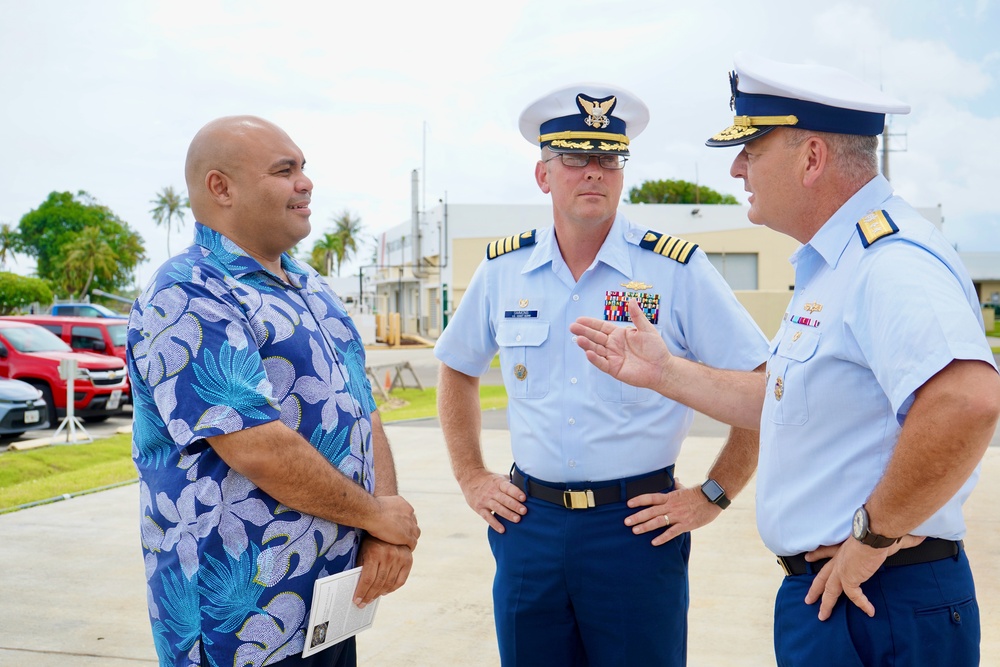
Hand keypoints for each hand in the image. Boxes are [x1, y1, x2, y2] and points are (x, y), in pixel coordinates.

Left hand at [352, 536, 412, 607]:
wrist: (389, 525)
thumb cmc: (372, 539)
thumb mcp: (363, 550)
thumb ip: (361, 566)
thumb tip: (356, 586)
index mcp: (375, 553)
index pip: (367, 579)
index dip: (361, 592)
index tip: (357, 601)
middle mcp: (389, 556)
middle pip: (378, 583)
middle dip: (369, 596)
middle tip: (363, 603)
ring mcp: (400, 558)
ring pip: (389, 584)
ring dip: (379, 594)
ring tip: (372, 598)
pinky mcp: (408, 560)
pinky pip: (400, 581)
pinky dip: (392, 589)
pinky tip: (384, 591)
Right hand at [370, 495, 419, 549]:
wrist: (372, 513)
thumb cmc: (370, 508)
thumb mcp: (380, 503)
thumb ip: (384, 507)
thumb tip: (376, 508)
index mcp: (404, 505)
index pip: (408, 515)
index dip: (404, 522)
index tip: (399, 527)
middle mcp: (409, 513)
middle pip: (413, 524)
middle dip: (409, 530)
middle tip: (401, 536)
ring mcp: (410, 525)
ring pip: (415, 534)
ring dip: (410, 539)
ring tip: (404, 545)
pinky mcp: (408, 536)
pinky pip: (412, 543)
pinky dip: (410, 547)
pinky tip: (404, 550)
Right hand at [458, 469, 526, 532]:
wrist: (470, 479)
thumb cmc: (490, 480)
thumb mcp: (500, 478)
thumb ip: (511, 483)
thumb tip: (529, 487)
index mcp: (498, 483)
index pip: (508, 487)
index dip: (516, 492)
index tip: (524, 498)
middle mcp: (492, 491)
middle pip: (504, 499)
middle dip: (514, 505)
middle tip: (524, 511)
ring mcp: (485, 500)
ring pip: (497, 508)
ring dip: (508, 514)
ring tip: (517, 519)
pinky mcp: (479, 508)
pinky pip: (487, 517)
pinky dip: (495, 524)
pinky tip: (502, 530)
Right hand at [570, 298, 671, 389]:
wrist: (662, 368)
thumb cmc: (656, 348)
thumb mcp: (647, 329)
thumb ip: (637, 316)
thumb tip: (631, 300)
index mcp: (619, 334)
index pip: (601, 327)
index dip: (590, 323)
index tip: (579, 319)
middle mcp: (613, 345)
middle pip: (595, 337)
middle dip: (584, 332)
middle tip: (572, 327)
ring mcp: (612, 357)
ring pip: (596, 349)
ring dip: (587, 344)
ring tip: (578, 339)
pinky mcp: (614, 369)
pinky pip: (602, 363)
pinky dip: (595, 359)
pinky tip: (588, 353)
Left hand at [623, 479, 721, 544]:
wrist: (712, 499)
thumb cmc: (698, 494)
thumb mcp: (685, 489)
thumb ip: (677, 486)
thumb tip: (675, 480)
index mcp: (670, 497)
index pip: (651, 497)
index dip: (639, 500)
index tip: (628, 504)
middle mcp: (671, 506)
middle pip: (651, 511)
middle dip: (637, 516)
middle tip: (626, 522)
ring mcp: (678, 516)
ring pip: (658, 521)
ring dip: (645, 526)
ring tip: (635, 531)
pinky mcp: (686, 525)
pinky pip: (672, 532)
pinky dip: (662, 537)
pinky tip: (653, 542)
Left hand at [804, 534, 925, 619]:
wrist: (876, 533)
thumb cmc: (882, 530)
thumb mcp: (888, 536)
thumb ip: (902, 540)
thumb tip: (920, 538)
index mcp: (845, 547)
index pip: (827, 550)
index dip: (818, 554)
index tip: (808, 557)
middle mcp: (840, 558)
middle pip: (823, 576)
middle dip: (815, 588)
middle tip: (808, 599)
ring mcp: (842, 569)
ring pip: (830, 590)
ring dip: (826, 603)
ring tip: (822, 615)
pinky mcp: (849, 578)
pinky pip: (853, 596)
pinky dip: (861, 604)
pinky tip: (869, 611)